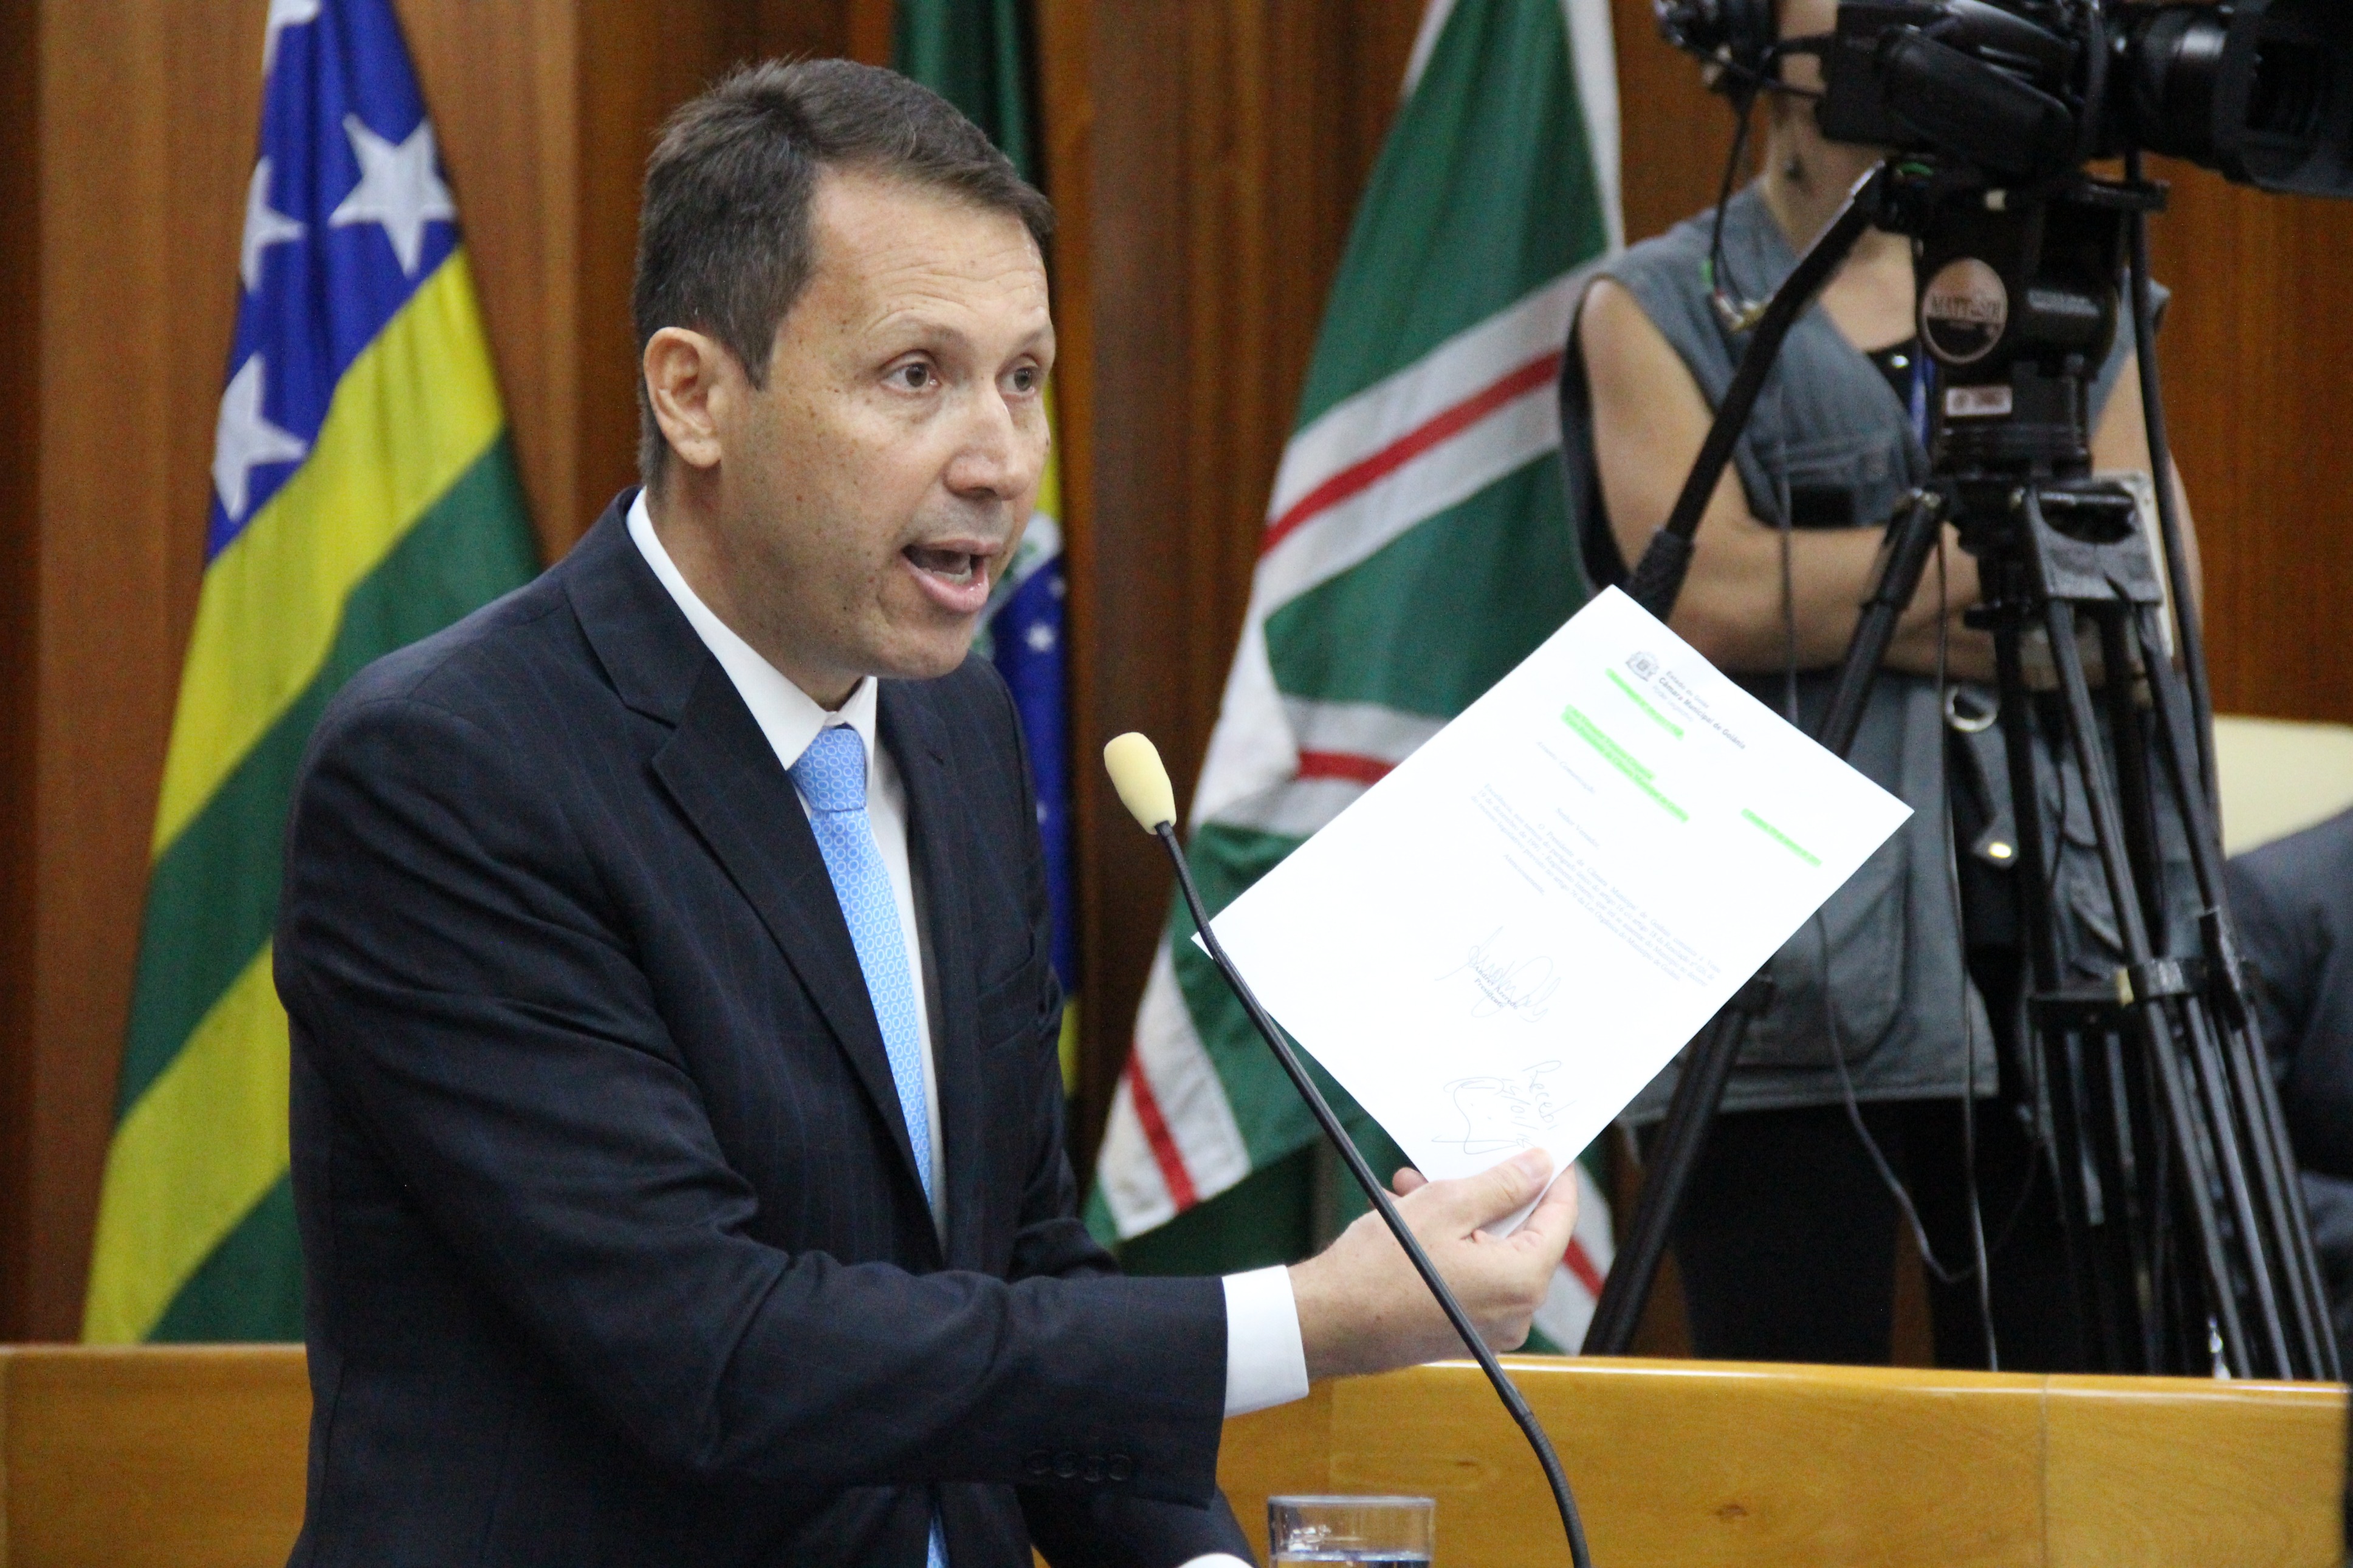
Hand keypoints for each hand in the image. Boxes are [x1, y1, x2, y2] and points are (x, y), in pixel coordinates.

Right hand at [1286, 1148, 1578, 1381]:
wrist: (1325, 1324)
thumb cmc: (1379, 1268)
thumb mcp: (1444, 1206)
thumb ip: (1502, 1184)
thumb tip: (1540, 1166)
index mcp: (1523, 1281)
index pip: (1561, 1217)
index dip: (1553, 1176)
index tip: (1543, 1147)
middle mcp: (1516, 1313)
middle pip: (1522, 1234)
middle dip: (1488, 1192)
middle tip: (1457, 1162)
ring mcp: (1489, 1328)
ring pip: (1489, 1252)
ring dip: (1458, 1215)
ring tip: (1413, 1186)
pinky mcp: (1462, 1331)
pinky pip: (1470, 1275)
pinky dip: (1448, 1245)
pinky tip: (1407, 1217)